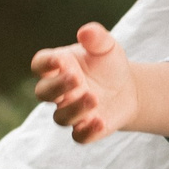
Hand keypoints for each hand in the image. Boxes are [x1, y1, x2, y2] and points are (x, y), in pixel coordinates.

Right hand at [31, 23, 138, 143]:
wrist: (128, 89)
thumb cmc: (109, 64)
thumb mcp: (107, 46)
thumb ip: (96, 37)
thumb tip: (86, 32)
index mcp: (57, 67)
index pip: (40, 65)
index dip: (45, 63)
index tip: (59, 59)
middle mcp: (59, 91)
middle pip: (43, 93)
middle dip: (57, 86)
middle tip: (77, 78)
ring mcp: (70, 111)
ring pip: (60, 117)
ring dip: (74, 109)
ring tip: (95, 98)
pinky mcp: (84, 128)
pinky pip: (79, 136)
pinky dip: (87, 131)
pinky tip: (100, 121)